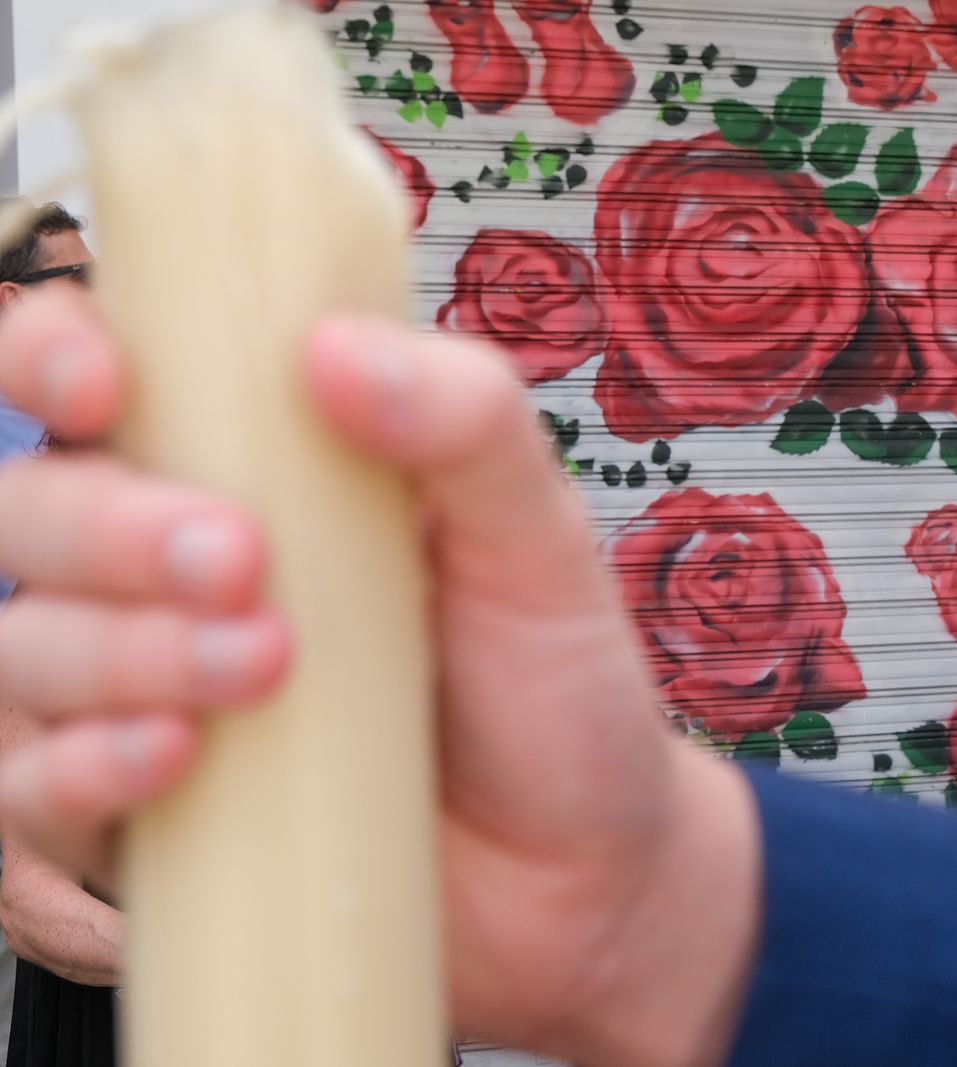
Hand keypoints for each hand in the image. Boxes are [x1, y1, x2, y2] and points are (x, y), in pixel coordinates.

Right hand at [0, 288, 758, 1066]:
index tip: (106, 384)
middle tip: (240, 560)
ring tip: (267, 665)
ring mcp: (149, 692)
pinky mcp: (143, 817)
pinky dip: (80, 770)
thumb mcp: (541, 538)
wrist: (582, 868)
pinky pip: (31, 795)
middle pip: (33, 509)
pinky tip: (178, 757)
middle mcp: (176, 569)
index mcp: (261, 466)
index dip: (51, 357)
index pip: (97, 376)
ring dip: (119, 650)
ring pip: (23, 646)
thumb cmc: (556, 682)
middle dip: (110, 527)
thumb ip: (469, 424)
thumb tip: (335, 346)